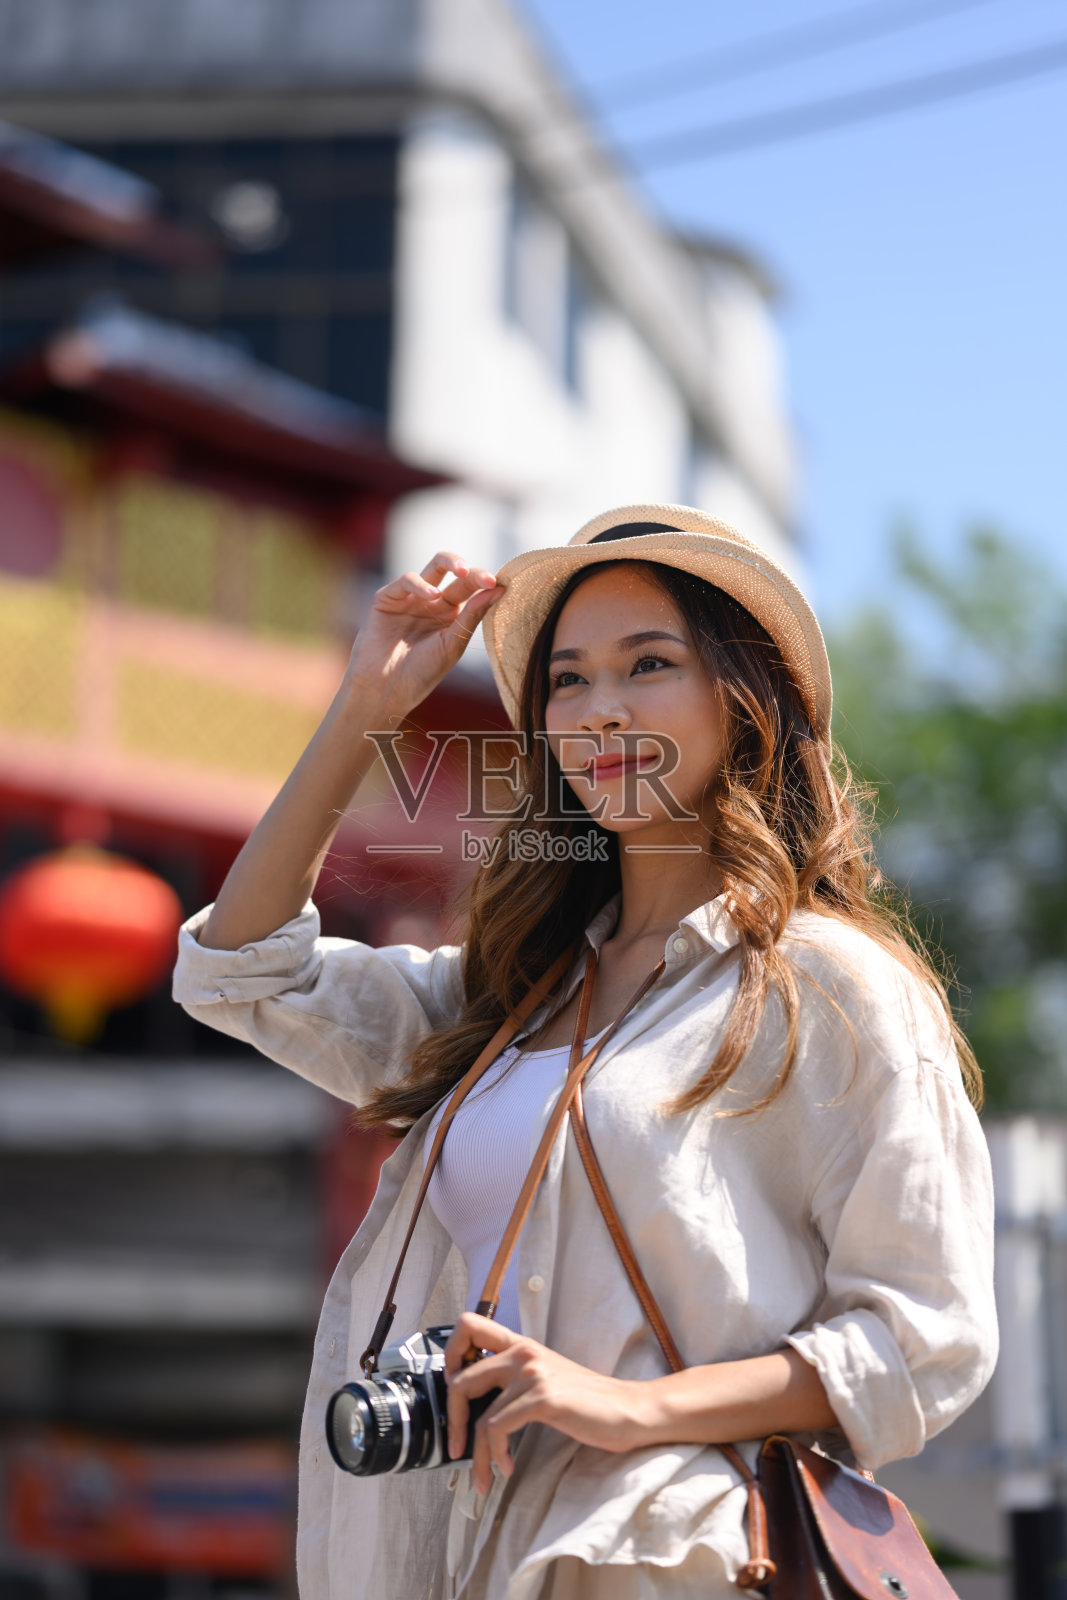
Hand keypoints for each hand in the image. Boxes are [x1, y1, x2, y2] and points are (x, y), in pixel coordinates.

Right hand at [346, 551, 503, 713]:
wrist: (385, 690)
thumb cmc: (421, 673)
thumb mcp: (452, 644)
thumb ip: (472, 615)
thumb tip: (499, 589)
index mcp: (451, 615)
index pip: (471, 590)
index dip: (484, 583)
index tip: (499, 585)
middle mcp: (432, 603)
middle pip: (455, 574)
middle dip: (471, 571)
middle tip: (484, 576)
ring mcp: (410, 599)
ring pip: (432, 567)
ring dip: (449, 562)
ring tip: (462, 572)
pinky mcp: (387, 598)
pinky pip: (406, 581)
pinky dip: (421, 584)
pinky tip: (432, 595)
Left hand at [443, 1313, 641, 1495]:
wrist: (630, 1409)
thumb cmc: (589, 1401)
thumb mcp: (547, 1378)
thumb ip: (516, 1379)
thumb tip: (479, 1403)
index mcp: (522, 1345)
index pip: (468, 1325)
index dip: (450, 1354)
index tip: (453, 1387)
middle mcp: (523, 1353)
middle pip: (461, 1377)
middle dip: (453, 1419)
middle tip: (457, 1446)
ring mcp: (533, 1373)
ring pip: (479, 1416)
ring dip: (476, 1455)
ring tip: (483, 1476)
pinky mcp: (544, 1398)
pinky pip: (498, 1429)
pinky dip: (496, 1456)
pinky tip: (507, 1467)